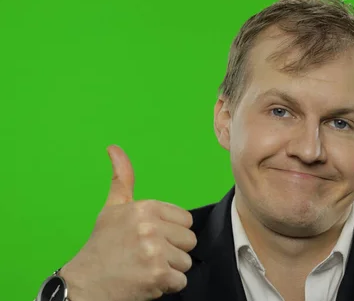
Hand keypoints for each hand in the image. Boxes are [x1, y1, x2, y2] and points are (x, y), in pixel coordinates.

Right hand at [59, 145, 197, 300]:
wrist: (84, 285)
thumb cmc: (101, 247)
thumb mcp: (112, 208)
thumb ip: (122, 179)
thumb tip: (114, 148)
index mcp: (146, 208)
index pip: (185, 220)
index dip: (170, 232)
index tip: (149, 238)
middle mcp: (151, 227)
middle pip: (189, 241)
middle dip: (172, 251)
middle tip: (146, 255)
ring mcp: (155, 251)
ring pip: (186, 262)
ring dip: (169, 269)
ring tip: (144, 268)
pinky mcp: (157, 275)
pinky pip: (181, 281)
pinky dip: (166, 285)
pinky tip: (146, 280)